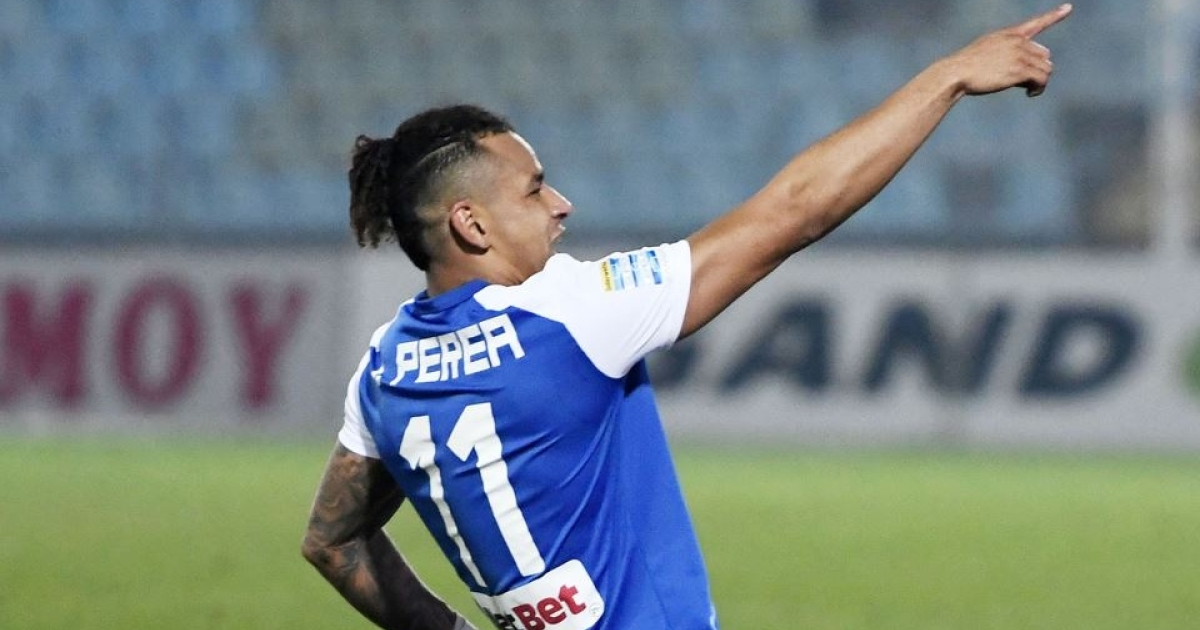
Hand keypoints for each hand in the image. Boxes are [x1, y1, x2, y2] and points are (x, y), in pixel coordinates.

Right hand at [942, 3, 1072, 96]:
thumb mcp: (985, 51)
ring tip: (1029, 89)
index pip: (1036, 23)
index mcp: (1009, 35)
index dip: (1054, 15)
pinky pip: (1042, 79)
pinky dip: (1039, 88)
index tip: (1068, 8)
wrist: (956, 73)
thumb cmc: (965, 67)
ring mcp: (1020, 55)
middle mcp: (1018, 42)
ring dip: (1040, 81)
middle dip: (1038, 69)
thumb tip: (1019, 70)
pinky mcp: (1020, 70)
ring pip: (1046, 69)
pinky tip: (1030, 93)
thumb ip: (1005, 53)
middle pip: (1044, 56)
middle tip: (1026, 82)